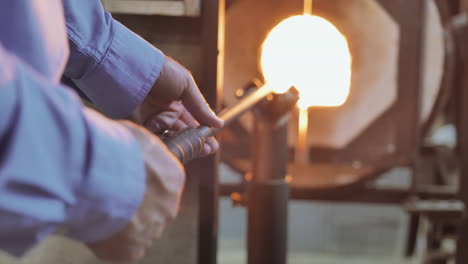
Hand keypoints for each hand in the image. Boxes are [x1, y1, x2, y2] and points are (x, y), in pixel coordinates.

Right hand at [87, 121, 184, 261]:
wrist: (93, 177)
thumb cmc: (113, 150)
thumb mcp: (136, 135)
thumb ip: (145, 147)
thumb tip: (140, 145)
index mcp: (173, 177)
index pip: (165, 182)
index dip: (145, 179)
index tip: (129, 177)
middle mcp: (168, 206)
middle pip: (156, 207)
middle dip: (138, 203)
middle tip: (114, 194)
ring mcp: (151, 230)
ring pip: (141, 228)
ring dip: (125, 221)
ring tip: (102, 208)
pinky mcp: (131, 250)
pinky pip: (124, 247)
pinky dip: (112, 240)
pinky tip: (98, 224)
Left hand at [133, 56, 222, 155]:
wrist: (134, 69)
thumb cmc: (162, 72)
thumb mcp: (187, 85)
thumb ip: (201, 107)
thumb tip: (218, 123)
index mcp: (177, 103)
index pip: (192, 122)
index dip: (203, 134)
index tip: (213, 144)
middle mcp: (165, 113)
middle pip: (183, 134)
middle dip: (196, 143)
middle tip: (208, 150)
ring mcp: (153, 121)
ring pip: (171, 139)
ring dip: (184, 146)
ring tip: (197, 150)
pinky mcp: (141, 127)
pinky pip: (155, 140)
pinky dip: (166, 145)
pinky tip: (178, 148)